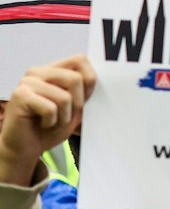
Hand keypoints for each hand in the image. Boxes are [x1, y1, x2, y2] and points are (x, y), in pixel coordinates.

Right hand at [0, 55, 95, 186]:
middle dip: (79, 103)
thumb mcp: (75, 108)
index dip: (90, 80)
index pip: (80, 60)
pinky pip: (51, 108)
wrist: (26, 148)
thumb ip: (86, 91)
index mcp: (52, 70)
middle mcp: (38, 72)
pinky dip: (52, 122)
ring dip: (65, 117)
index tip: (86, 99)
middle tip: (67, 115)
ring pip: (65, 97)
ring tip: (54, 121)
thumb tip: (109, 79)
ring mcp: (28, 82)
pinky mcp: (20, 95)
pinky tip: (43, 124)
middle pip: (76, 79)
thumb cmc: (51, 127)